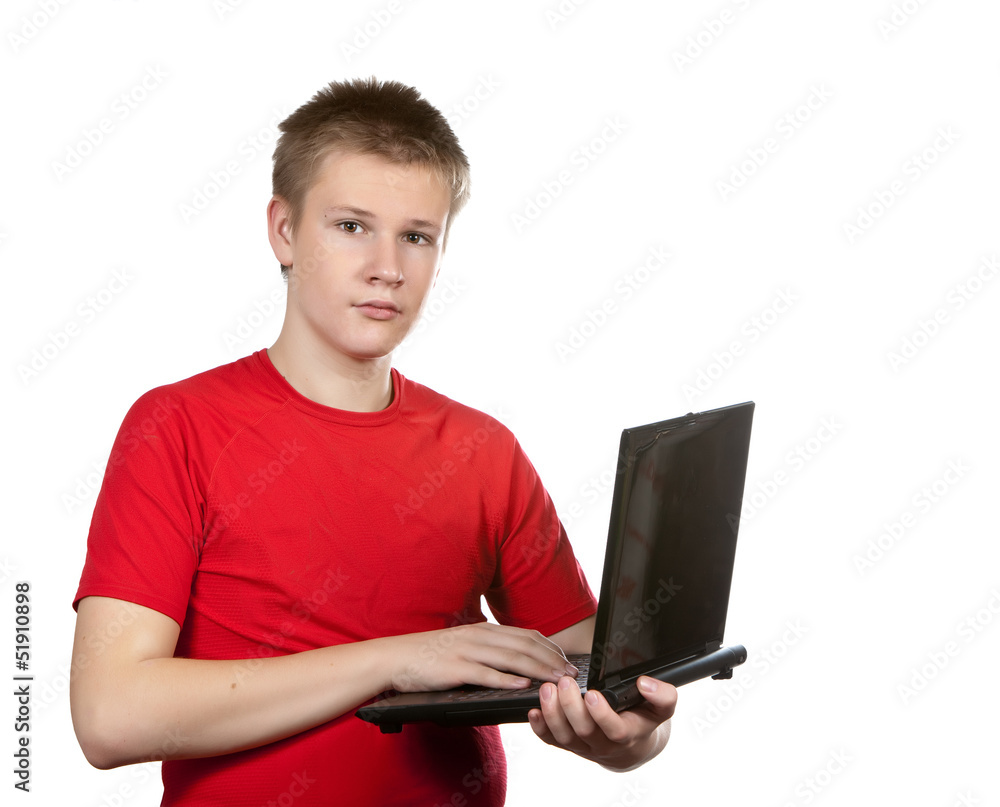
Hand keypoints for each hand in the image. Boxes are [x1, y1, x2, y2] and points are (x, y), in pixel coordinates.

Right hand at [385, 623, 578, 692]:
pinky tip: (523, 687)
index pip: (526, 635)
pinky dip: (507, 680)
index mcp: (484, 629)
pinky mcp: (455, 668)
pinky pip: (486, 674)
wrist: (396, 657)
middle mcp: (479, 636)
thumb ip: (488, 647)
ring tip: (556, 681)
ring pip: (511, 658)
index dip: (550, 648)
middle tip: (570, 675)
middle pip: (525, 646)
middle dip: (551, 660)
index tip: (567, 662)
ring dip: (538, 670)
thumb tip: (515, 660)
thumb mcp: (464, 643)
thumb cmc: (430, 654)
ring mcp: (467, 651)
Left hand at [528, 675, 677, 771]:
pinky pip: (552, 740)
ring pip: (565, 737)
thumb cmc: (645, 719)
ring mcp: (585, 746)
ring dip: (552, 713)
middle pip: (584, 731)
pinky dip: (540, 727)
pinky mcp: (570, 745)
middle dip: (571, 706)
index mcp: (629, 734)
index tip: (592, 692)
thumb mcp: (662, 708)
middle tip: (563, 683)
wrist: (634, 746)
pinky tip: (533, 710)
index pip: (615, 730)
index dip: (602, 714)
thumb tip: (645, 683)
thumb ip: (663, 696)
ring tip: (547, 689)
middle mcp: (605, 744)